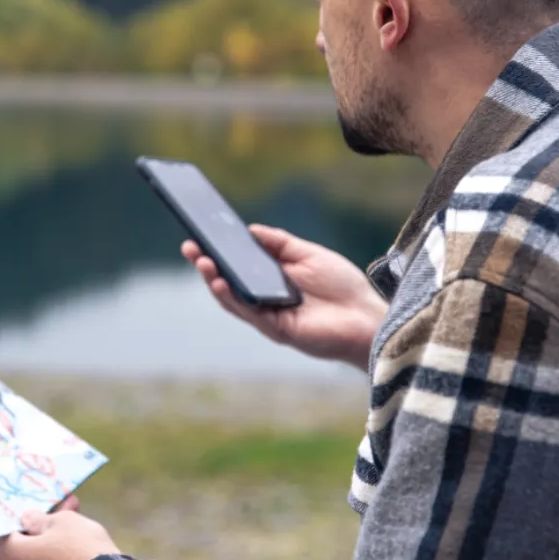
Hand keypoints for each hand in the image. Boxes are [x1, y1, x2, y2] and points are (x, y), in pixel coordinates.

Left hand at [0, 497, 118, 559]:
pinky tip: (76, 524)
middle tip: (51, 497)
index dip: (6, 509)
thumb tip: (27, 518)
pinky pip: (47, 558)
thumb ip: (39, 517)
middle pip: (19, 537)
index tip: (15, 495)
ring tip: (72, 505)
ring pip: (36, 547)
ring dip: (51, 527)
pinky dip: (57, 543)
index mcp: (8, 554)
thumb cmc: (78, 547)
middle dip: (36, 515)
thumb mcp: (60, 521)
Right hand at [182, 225, 386, 371]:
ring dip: (215, 281)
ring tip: (203, 262)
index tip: (199, 236)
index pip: (238, 266)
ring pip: (233, 300)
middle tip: (191, 247)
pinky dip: (233, 298)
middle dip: (207, 265)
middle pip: (229, 283)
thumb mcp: (308, 254)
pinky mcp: (277, 330)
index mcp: (272, 280)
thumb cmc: (343, 286)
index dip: (218, 253)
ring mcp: (269, 316)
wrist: (367, 316)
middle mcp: (265, 299)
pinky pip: (249, 313)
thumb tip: (249, 230)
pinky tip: (222, 282)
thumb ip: (279, 243)